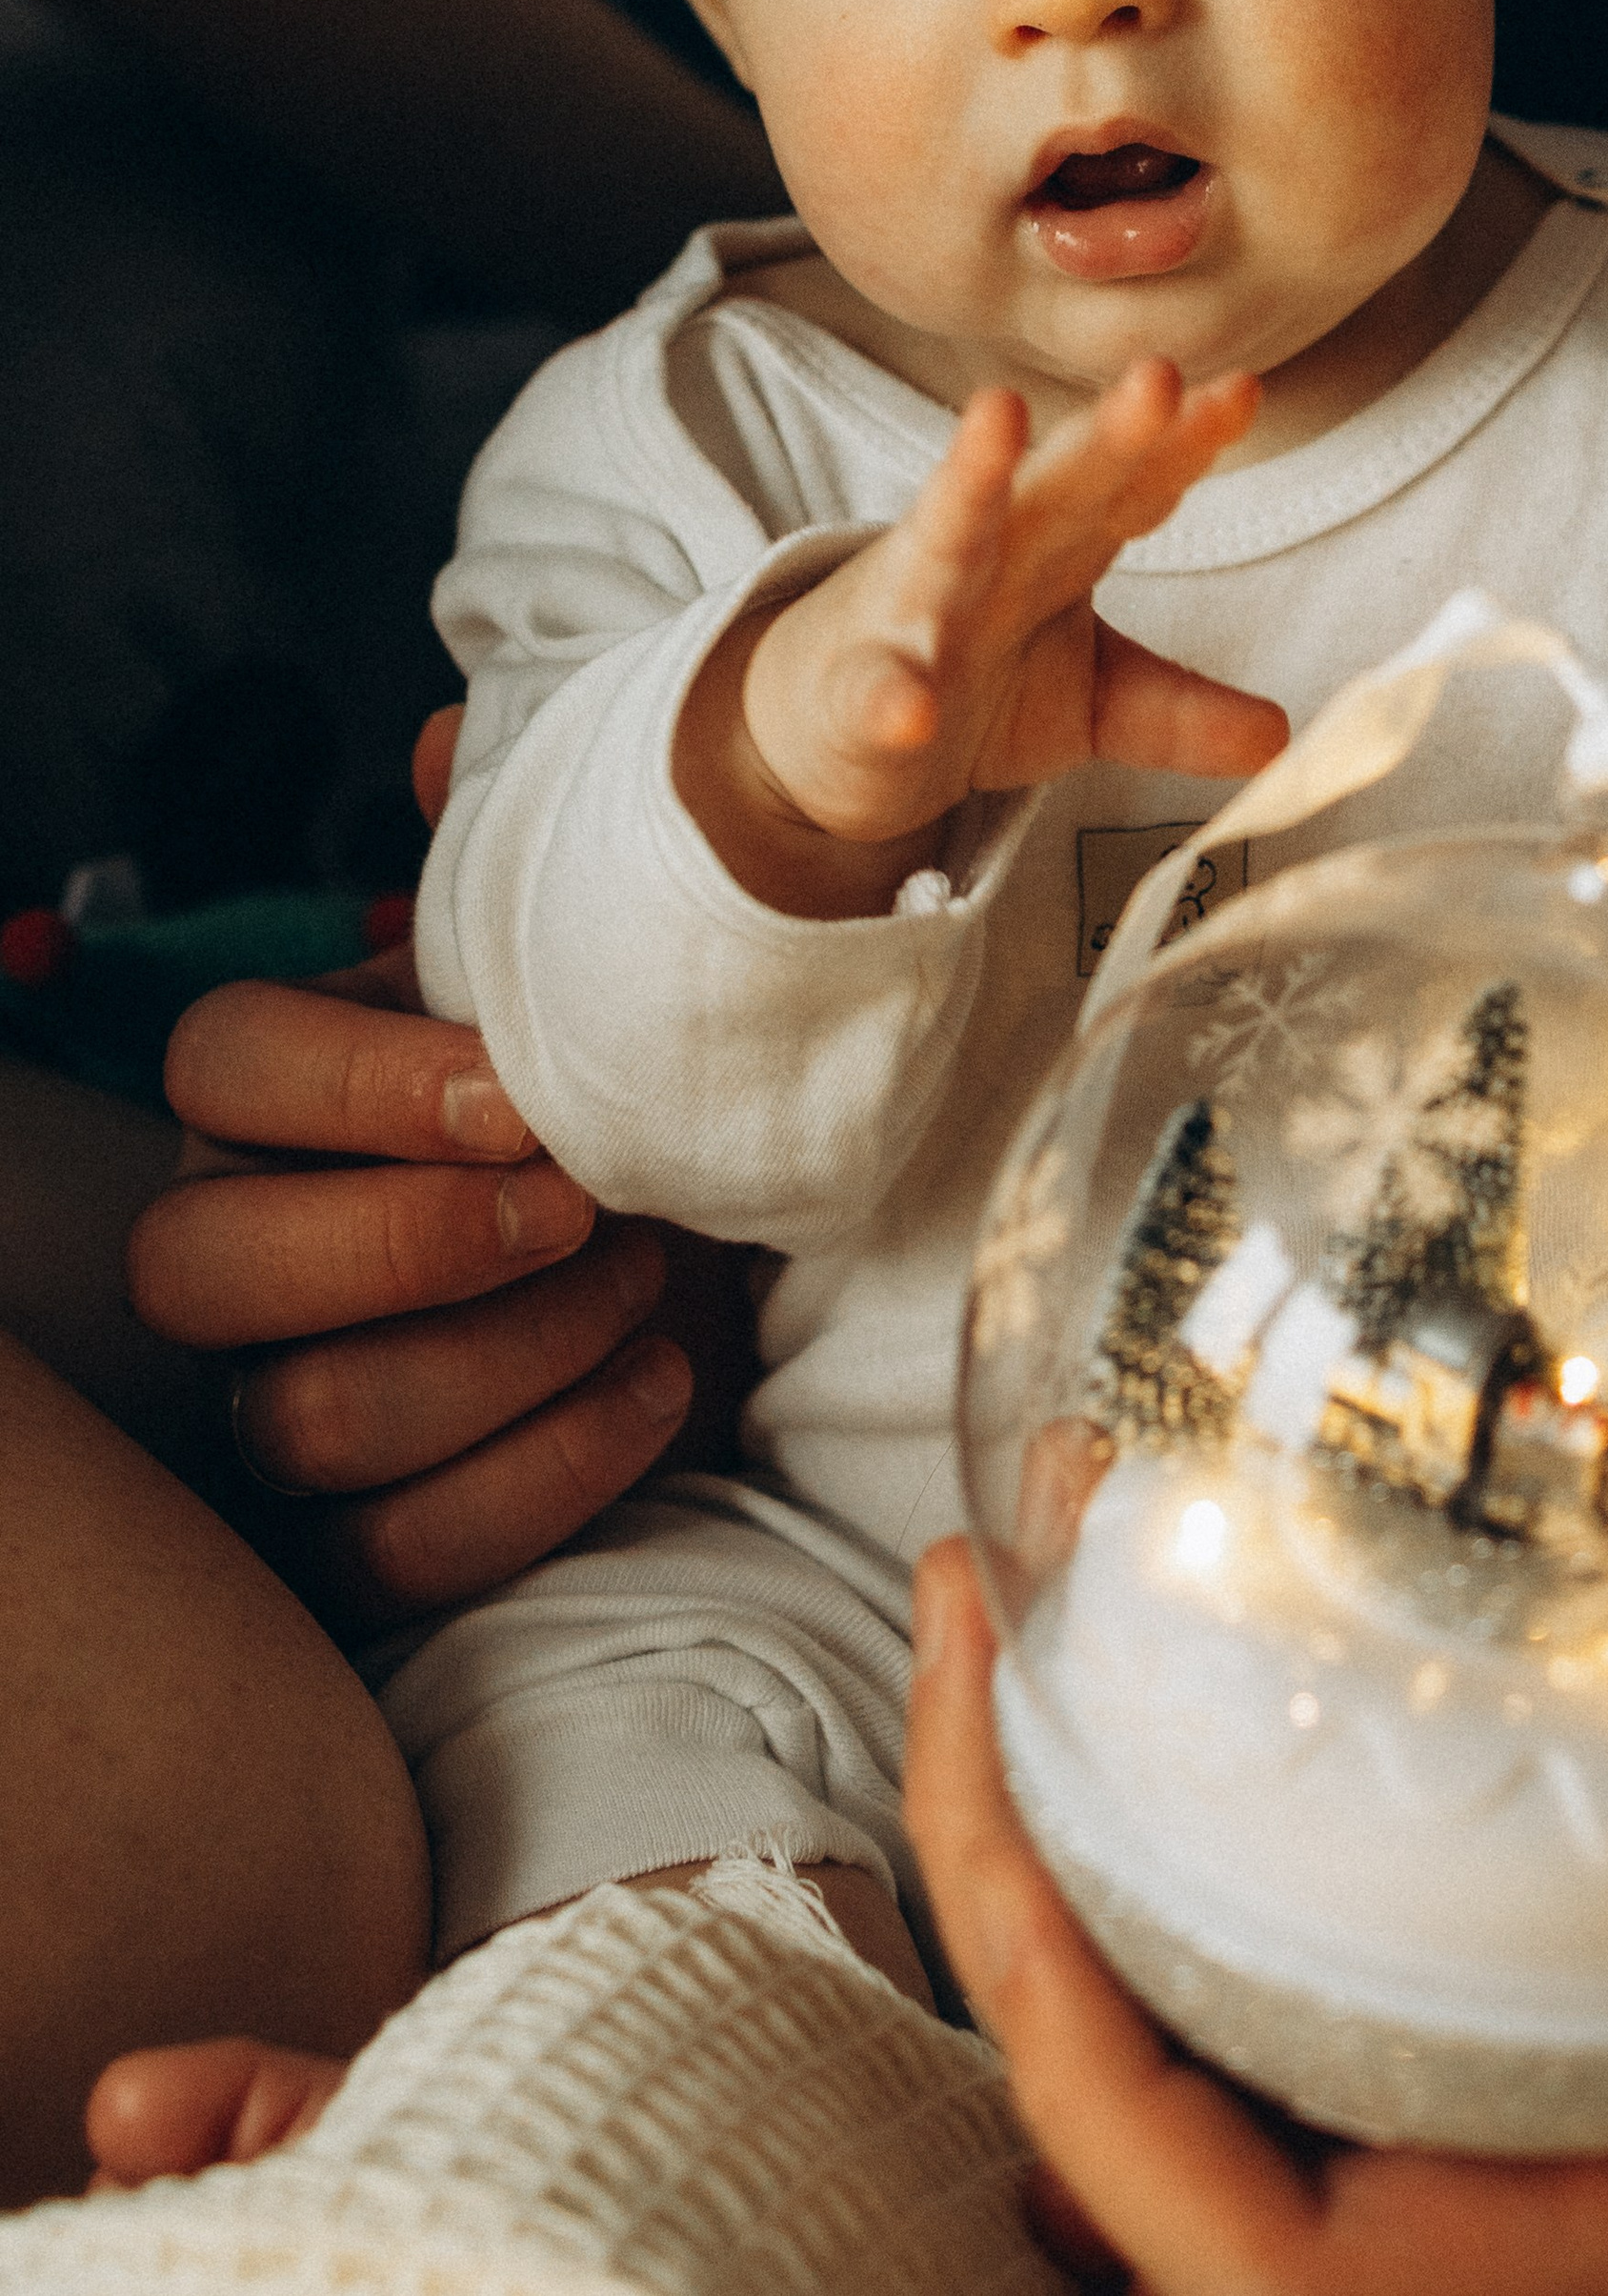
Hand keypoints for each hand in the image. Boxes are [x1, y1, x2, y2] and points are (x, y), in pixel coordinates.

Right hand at [125, 714, 721, 1633]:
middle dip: (412, 1238)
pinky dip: (550, 1470)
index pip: (216, 1062)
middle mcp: (238, 1253)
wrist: (714, 1251)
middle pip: (204, 1269)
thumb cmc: (625, 1097)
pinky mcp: (361, 1548)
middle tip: (581, 1202)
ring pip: (307, 1418)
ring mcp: (278, 1409)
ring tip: (645, 1279)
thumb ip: (518, 860)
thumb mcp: (588, 970)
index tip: (522, 1088)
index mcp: (273, 1096)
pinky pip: (401, 1552)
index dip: (357, 1078)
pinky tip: (663, 1379)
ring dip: (507, 1352)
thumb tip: (447, 745)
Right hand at [685, 359, 1288, 915]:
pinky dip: (890, 695)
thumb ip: (1178, 711)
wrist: (830, 730)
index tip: (1241, 391)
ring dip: (972, 477)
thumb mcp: (1090, 702)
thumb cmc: (969, 676)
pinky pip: (874, 689)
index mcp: (1058, 546)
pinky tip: (908, 709)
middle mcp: (990, 555)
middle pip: (1055, 483)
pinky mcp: (859, 690)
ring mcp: (917, 612)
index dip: (1183, 441)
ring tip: (997, 416)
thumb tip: (1282, 737)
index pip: (1130, 484)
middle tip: (1157, 376)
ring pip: (946, 534)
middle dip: (1107, 431)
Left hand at [903, 1539, 1607, 2295]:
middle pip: (1161, 2146)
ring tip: (1019, 1573)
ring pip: (1199, 2034)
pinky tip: (1165, 1627)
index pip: (1279, 2247)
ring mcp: (1514, 2120)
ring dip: (1064, 1835)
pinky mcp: (1531, 2018)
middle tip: (973, 1602)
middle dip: (1009, 1907)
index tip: (1022, 1798)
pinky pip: (1287, 1954)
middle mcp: (1528, 2213)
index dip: (1101, 2067)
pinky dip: (1183, 1809)